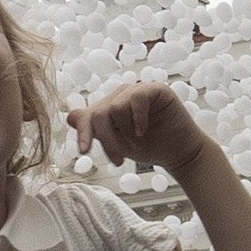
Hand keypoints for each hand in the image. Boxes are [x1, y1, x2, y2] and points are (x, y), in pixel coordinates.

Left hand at [68, 81, 211, 177]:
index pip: (86, 115)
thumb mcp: (117, 143)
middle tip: (118, 161)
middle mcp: (120, 96)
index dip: (83, 133)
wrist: (180, 152)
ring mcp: (137, 90)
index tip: (84, 152)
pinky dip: (138, 118)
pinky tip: (144, 131)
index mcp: (108, 107)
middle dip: (107, 140)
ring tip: (138, 143)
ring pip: (115, 107)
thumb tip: (69, 116)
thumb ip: (95, 130)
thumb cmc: (148, 147)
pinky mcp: (156, 89)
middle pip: (99, 113)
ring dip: (126, 132)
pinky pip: (137, 98)